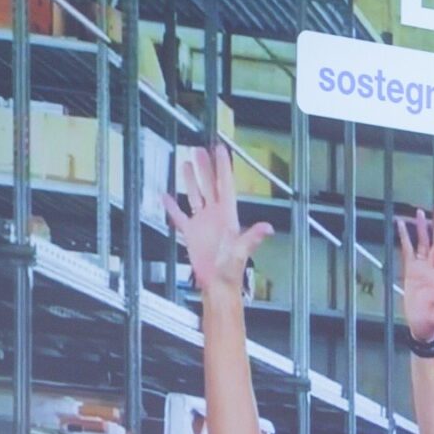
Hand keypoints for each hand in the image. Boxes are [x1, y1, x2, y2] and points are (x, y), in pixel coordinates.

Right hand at [162, 144, 270, 301]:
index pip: (225, 185)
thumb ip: (253, 237)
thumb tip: (267, 228)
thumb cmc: (231, 270)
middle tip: (199, 149)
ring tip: (186, 162)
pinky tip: (166, 196)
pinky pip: (180, 215)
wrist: (217, 284)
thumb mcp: (242, 251)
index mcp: (228, 216)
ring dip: (191, 179)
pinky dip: (172, 206)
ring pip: (196, 195)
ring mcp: (203, 222)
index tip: (220, 150)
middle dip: (205, 167)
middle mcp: (215, 215)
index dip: (222, 167)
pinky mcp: (191, 232)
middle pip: (209, 185)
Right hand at [396, 207, 433, 344]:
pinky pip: (407, 251)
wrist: (420, 327)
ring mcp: (421, 269)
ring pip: (422, 244)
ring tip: (419, 213)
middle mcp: (432, 270)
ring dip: (422, 229)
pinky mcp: (410, 271)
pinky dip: (405, 238)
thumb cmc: (431, 323)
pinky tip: (401, 225)